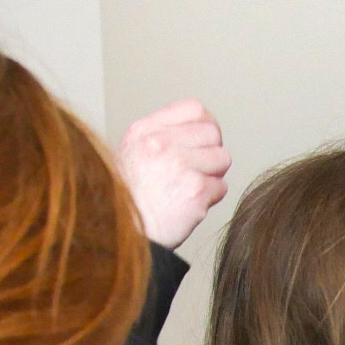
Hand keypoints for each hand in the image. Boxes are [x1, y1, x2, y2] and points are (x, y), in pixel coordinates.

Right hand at [117, 99, 231, 247]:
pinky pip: (220, 187)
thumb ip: (160, 137)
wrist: (123, 235)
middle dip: (211, 152)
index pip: (194, 109)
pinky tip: (189, 204)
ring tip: (191, 188)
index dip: (205, 125)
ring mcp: (180, 165)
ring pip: (222, 159)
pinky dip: (210, 198)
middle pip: (213, 133)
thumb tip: (197, 131)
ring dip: (212, 175)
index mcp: (144, 131)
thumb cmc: (127, 201)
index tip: (202, 141)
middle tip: (198, 170)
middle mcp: (161, 143)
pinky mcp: (195, 191)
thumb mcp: (131, 154)